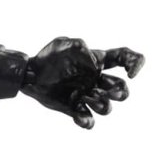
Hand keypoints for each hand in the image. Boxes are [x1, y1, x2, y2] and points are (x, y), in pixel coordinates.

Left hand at [23, 38, 143, 128]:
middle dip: (120, 93)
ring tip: (86, 97)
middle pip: (120, 89)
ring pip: (106, 107)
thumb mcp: (63, 44)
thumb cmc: (48, 57)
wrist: (29, 74)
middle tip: (108, 93)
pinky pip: (88, 120)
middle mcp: (95, 80)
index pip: (124, 58)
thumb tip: (94, 65)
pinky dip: (87, 121)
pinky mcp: (73, 108)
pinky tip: (82, 118)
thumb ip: (80, 47)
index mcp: (98, 61)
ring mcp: (86, 95)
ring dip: (102, 105)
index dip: (136, 63)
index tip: (132, 73)